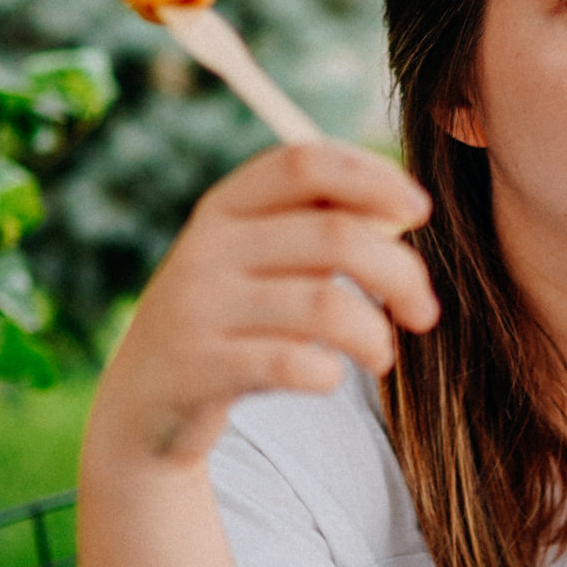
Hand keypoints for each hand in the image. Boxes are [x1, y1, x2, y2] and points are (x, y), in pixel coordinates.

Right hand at [87, 143, 437, 469]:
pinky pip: (291, 365)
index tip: (421, 211)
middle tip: (424, 312)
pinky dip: (329, 373)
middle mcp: (207, 248)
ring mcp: (198, 309)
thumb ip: (319, 226)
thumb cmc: (228, 320)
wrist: (141, 404)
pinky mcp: (198, 370)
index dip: (373, 176)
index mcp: (224, 206)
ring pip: (325, 306)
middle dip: (402, 274)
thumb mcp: (257, 260)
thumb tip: (405, 208)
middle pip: (336, 237)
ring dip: (375, 335)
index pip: (305, 162)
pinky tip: (329, 377)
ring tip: (382, 356)